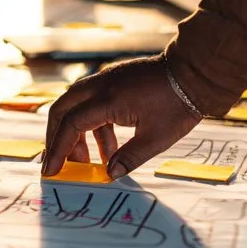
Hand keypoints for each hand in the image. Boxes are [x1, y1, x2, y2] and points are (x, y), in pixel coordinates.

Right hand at [42, 55, 200, 179]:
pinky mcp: (113, 81)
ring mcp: (105, 80)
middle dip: (56, 139)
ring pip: (74, 107)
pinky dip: (92, 127)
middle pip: (61, 111)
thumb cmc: (178, 104)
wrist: (194, 73)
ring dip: (74, 134)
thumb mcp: (157, 138)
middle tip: (58, 163)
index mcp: (109, 99)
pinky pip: (91, 104)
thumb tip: (110, 174)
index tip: (52, 171)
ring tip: (87, 162)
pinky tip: (108, 149)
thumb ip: (130, 158)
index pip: (71, 125)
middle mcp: (100, 86)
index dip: (58, 150)